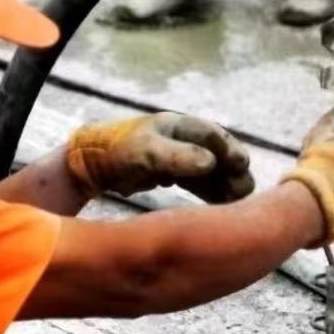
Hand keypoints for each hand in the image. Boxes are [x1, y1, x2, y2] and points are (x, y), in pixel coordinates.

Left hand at [67, 114, 253, 202]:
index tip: (241, 165)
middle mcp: (182, 140)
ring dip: (226, 184)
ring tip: (238, 202)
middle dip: (234, 171)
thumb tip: (211, 163)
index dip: (230, 149)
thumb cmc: (116, 152)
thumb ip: (178, 156)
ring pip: (212, 171)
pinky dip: (212, 193)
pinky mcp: (173, 174)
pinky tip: (223, 207)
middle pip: (218, 154)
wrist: (89, 166)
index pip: (213, 135)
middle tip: (245, 190)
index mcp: (178, 126)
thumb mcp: (146, 152)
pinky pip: (200, 183)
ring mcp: (179, 157)